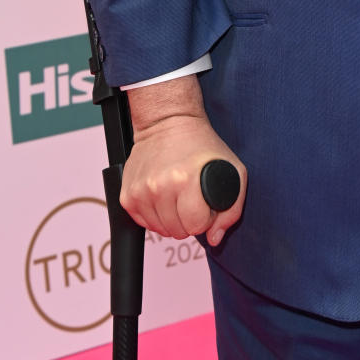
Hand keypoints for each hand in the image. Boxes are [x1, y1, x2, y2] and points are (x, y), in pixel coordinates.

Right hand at [123, 78, 245, 246]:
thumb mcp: (233, 170)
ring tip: (177, 194)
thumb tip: (214, 238)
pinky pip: (144, 223)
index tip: (205, 201)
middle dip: (188, 219)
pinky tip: (163, 196)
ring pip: (160, 230)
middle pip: (178, 232)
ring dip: (171, 219)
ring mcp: (140, 191)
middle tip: (191, 196)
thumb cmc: (202, 145)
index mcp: (185, 180)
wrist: (168, 121)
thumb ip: (231, 210)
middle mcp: (159, 186)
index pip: (196, 226)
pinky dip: (155, 215)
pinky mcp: (127, 195)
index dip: (205, 217)